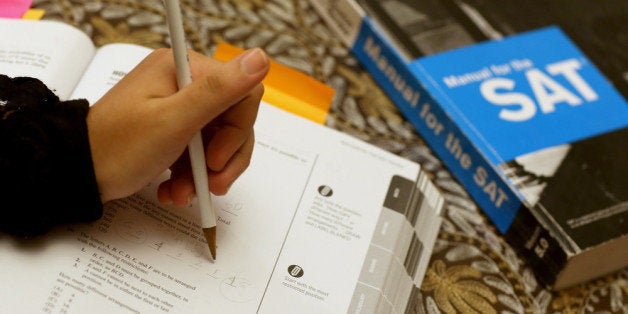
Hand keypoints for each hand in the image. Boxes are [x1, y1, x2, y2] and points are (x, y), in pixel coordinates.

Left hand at [87, 47, 269, 204]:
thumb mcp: (173, 121)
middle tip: (209, 184)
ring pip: (221, 141)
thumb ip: (220, 91)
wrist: (80, 174)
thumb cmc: (117, 148)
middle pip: (234, 121)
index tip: (216, 158)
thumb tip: (261, 58)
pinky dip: (194, 176)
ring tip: (184, 192)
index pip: (243, 93)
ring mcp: (180, 107)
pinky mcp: (175, 129)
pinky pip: (203, 152)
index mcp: (185, 70)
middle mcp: (185, 83)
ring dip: (208, 174)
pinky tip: (175, 190)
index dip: (237, 130)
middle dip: (224, 159)